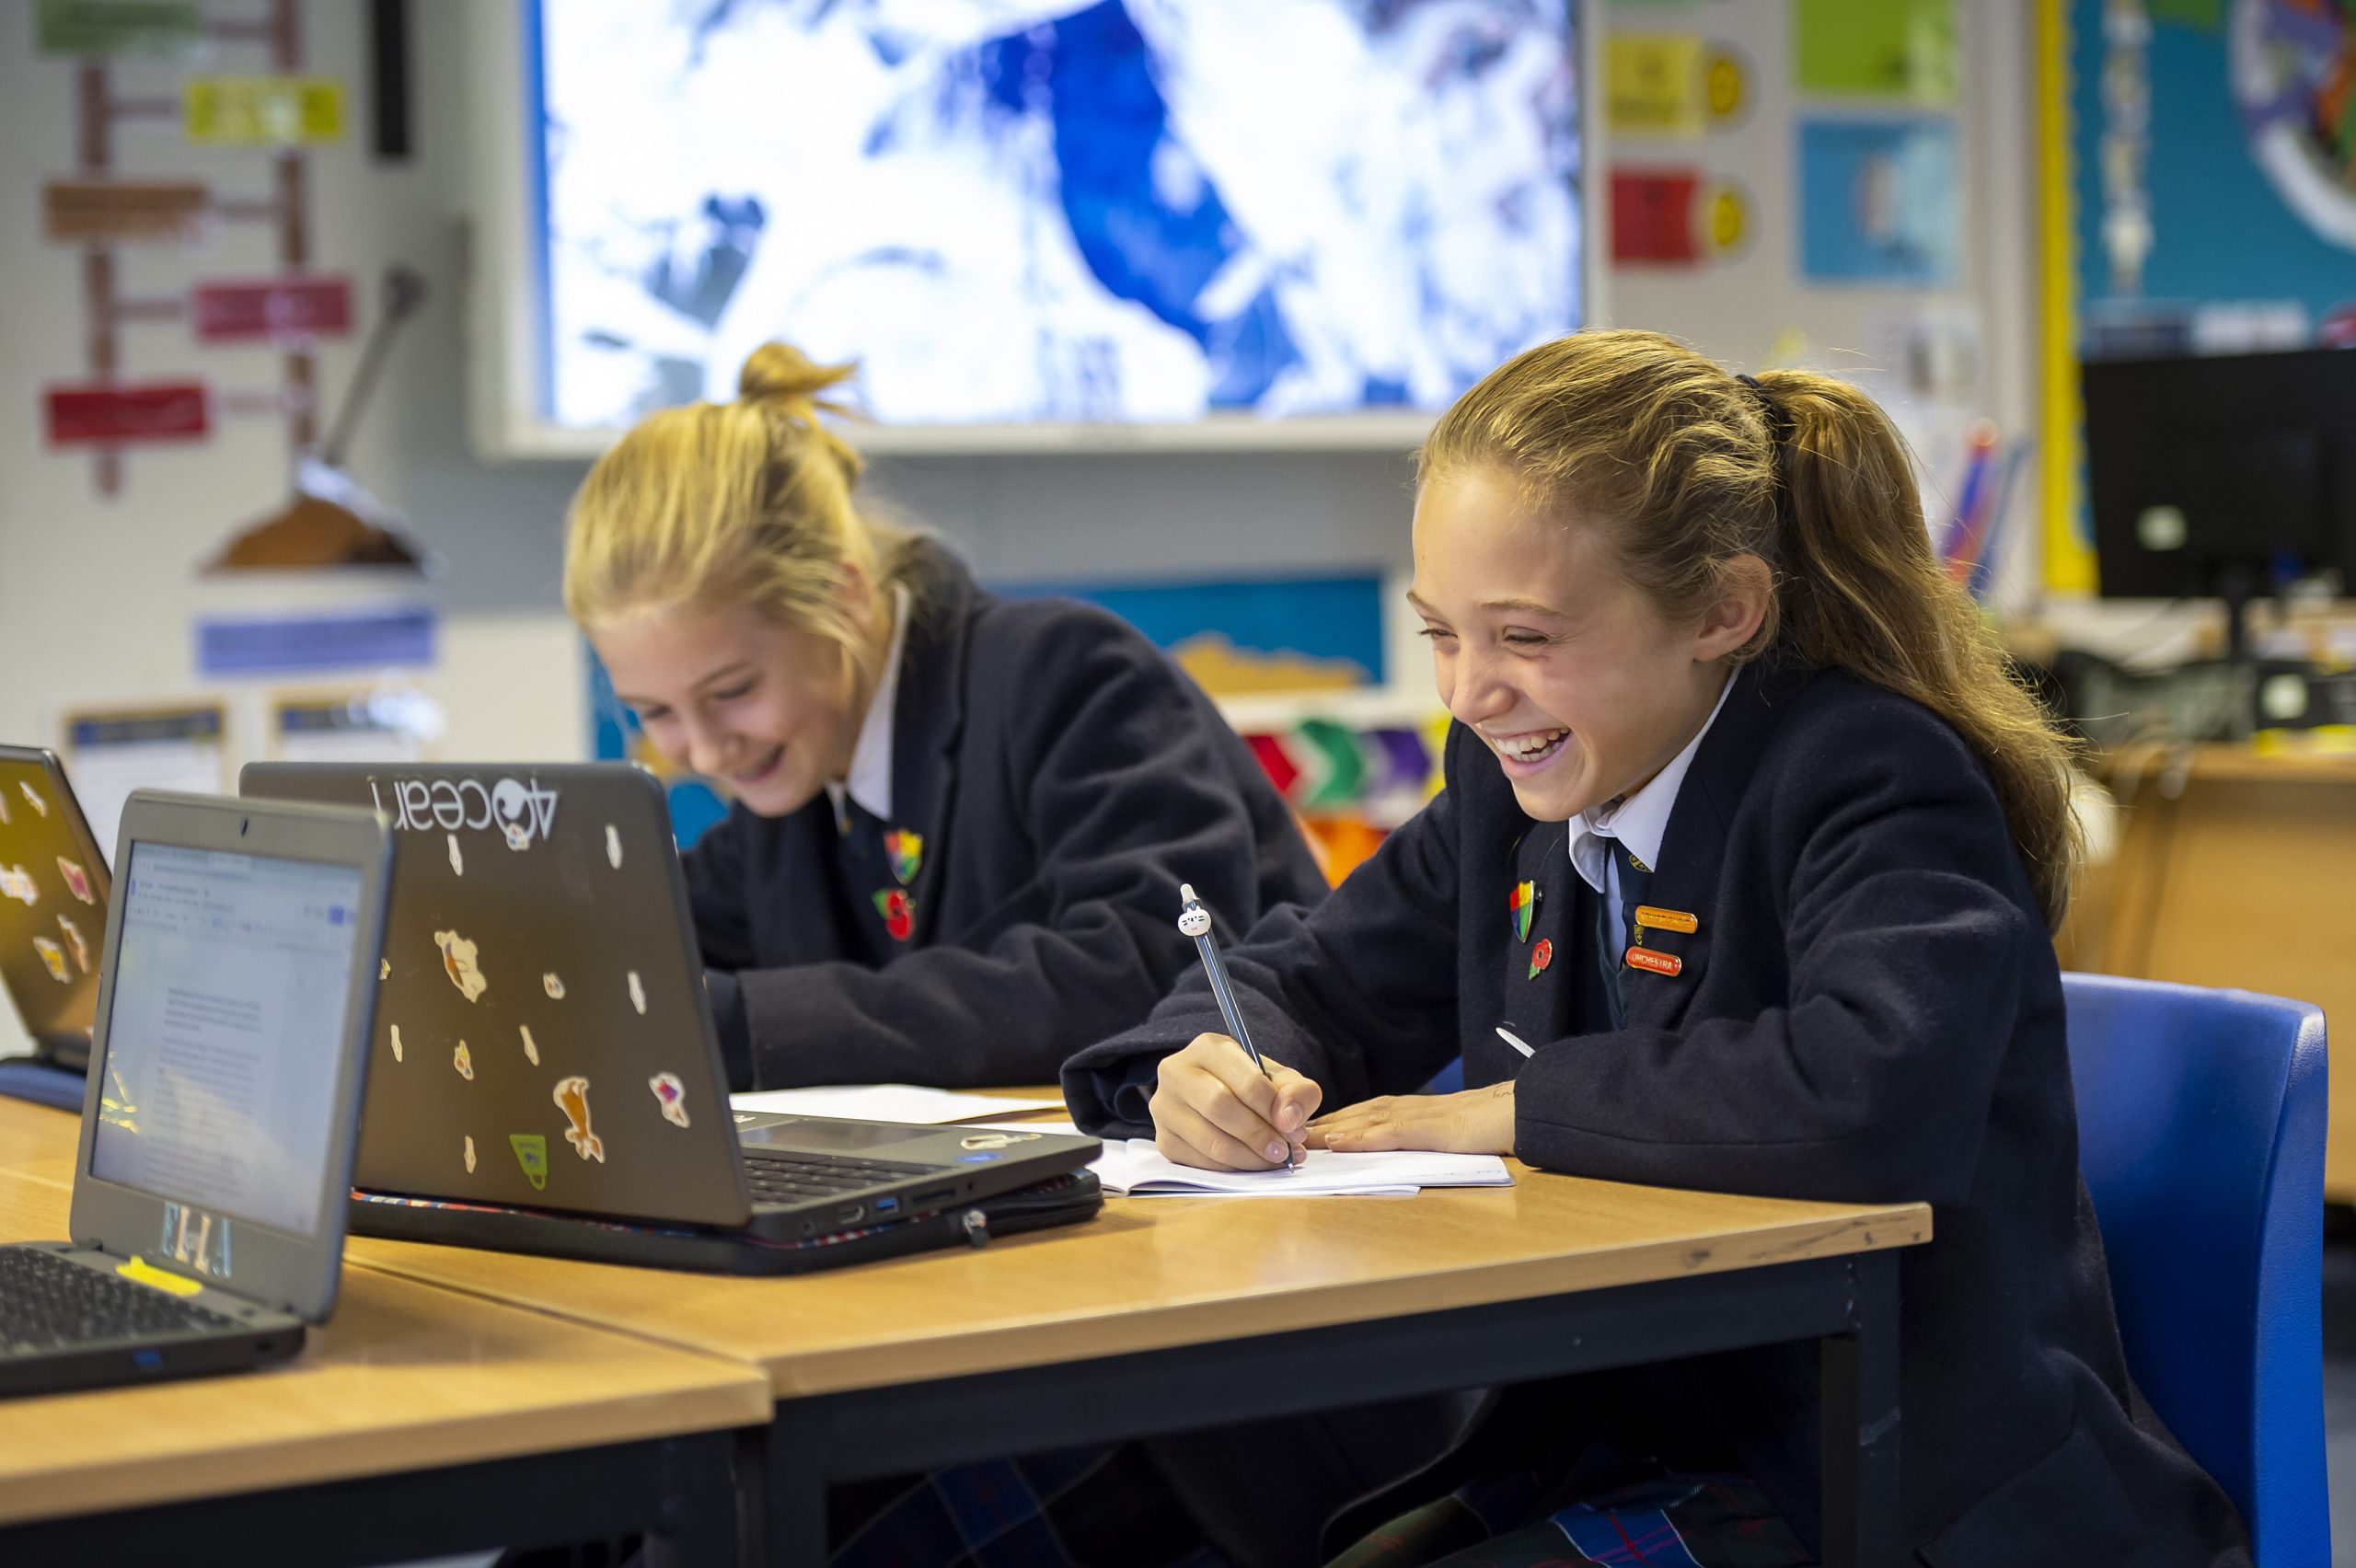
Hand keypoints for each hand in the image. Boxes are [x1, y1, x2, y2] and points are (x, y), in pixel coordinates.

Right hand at [1150, 1034, 1322, 1170]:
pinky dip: (1231, 1168)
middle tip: (1284, 1151)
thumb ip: (1297, 1092)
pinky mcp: (1163, 1139)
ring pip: (1209, 1140)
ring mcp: (1164, 1107)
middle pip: (1220, 1107)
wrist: (1220, 1097)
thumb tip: (1289, 1120)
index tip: (1295, 1130)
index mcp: (1208, 1047)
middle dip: (1259, 1135)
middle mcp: (1176, 1072)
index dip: (1274, 1110)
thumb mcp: (1280, 1079)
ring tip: (1274, 1160)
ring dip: (1249, 1157)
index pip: (1246, 1080)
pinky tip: (1250, 1163)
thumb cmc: (1251, 1085)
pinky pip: (1200, 1162)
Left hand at [1308, 1082, 1515, 1155]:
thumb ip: (1411, 1139)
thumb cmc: (1484, 1126)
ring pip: (1365, 1122)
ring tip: (1297, 1139)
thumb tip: (1379, 1153)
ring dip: (1329, 1130)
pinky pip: (1393, 1132)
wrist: (1522, 1111)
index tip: (1292, 1133)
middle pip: (1352, 1116)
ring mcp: (1420, 1117)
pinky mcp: (1436, 1130)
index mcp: (1406, 1111)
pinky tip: (1340, 1142)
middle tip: (1278, 1136)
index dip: (1324, 1124)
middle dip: (1315, 1127)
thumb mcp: (1439, 1134)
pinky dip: (1364, 1137)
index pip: (1356, 1116)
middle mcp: (1406, 1109)